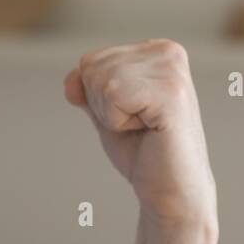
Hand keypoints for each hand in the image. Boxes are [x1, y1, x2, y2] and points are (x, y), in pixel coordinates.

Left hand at [64, 39, 215, 227]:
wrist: (171, 193)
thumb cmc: (144, 153)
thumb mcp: (106, 113)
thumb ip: (86, 90)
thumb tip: (72, 82)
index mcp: (157, 50)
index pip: (91, 61)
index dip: (98, 99)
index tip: (132, 117)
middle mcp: (168, 51)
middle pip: (92, 66)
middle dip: (103, 106)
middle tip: (138, 127)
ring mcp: (172, 70)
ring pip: (100, 79)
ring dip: (112, 115)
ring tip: (144, 128)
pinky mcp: (171, 92)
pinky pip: (112, 93)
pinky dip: (117, 121)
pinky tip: (148, 131)